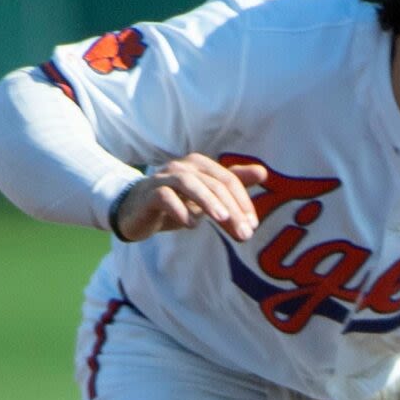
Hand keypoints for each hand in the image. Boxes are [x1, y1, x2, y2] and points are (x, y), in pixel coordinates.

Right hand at [111, 155, 268, 241]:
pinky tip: (191, 224)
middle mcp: (183, 167)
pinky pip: (165, 197)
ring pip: (190, 184)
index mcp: (200, 165)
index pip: (229, 180)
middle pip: (214, 184)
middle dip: (232, 209)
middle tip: (245, 234)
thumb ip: (233, 184)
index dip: (243, 203)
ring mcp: (164, 178)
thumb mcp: (208, 197)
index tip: (252, 227)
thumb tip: (263, 172)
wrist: (136, 212)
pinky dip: (179, 209)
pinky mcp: (149, 193)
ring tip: (223, 221)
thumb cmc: (177, 202)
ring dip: (208, 202)